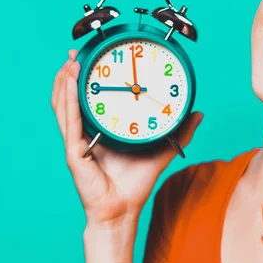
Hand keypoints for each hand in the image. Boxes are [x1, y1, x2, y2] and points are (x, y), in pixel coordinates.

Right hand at [51, 49, 203, 226]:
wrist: (124, 210)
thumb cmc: (136, 184)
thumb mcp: (161, 149)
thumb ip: (179, 131)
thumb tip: (198, 113)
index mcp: (101, 132)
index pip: (90, 101)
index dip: (89, 80)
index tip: (93, 57)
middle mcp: (85, 134)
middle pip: (71, 99)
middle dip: (71, 75)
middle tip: (77, 52)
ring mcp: (76, 143)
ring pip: (65, 107)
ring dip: (65, 83)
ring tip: (71, 62)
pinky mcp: (74, 153)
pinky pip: (70, 123)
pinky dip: (68, 101)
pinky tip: (70, 84)